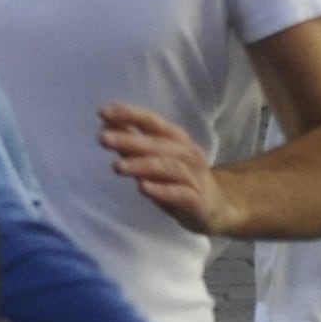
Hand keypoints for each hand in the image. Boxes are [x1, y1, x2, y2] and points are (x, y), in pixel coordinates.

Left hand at [99, 104, 225, 236]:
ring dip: (142, 165)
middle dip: (130, 139)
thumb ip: (133, 145)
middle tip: (103, 138)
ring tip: (117, 166)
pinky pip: (181, 194)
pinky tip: (143, 188)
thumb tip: (106, 127)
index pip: (152, 121)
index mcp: (175, 140)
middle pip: (158, 143)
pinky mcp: (198, 201)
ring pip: (168, 167)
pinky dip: (162, 190)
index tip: (102, 112)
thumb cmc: (179, 181)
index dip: (129, 114)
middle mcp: (187, 154)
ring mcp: (194, 177)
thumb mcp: (155, 161)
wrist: (218, 209)